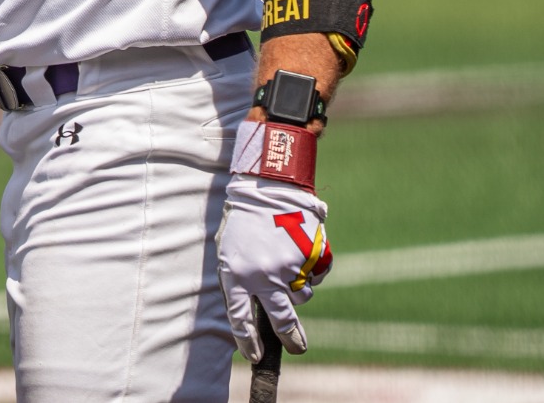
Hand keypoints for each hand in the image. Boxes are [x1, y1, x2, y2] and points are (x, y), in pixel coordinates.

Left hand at [217, 126, 333, 361]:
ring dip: (297, 287)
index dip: (248, 341)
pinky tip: (298, 247)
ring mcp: (289, 268)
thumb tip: (254, 309)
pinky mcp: (311, 258)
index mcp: (235, 274)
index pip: (239, 319)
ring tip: (285, 258)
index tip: (256, 355)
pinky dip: (310, 269)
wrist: (267, 187)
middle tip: (297, 348)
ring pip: (301, 296)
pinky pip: (315, 277)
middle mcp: (262, 276)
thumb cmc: (243, 219)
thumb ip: (239, 278)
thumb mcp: (229, 249)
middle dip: (290, 339)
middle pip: (280, 319)